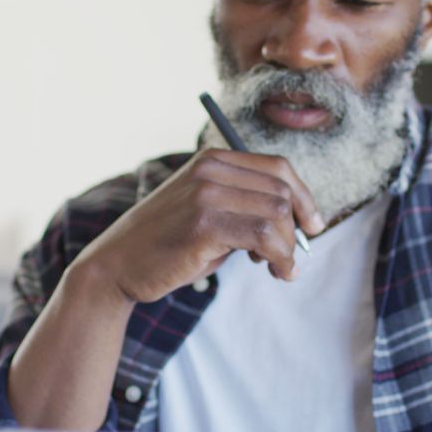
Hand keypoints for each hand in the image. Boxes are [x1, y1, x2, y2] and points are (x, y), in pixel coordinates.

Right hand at [69, 148, 325, 303]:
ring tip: (280, 269)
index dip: (304, 197)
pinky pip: (263, 236)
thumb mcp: (207, 213)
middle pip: (282, 191)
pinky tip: (274, 271)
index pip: (278, 168)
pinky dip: (279, 258)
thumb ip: (245, 208)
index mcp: (212, 159)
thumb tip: (299, 223)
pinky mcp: (203, 224)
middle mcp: (210, 169)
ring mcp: (206, 194)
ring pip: (277, 214)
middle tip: (291, 259)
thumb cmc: (167, 245)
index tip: (314, 226)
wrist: (117, 266)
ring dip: (288, 248)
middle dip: (296, 229)